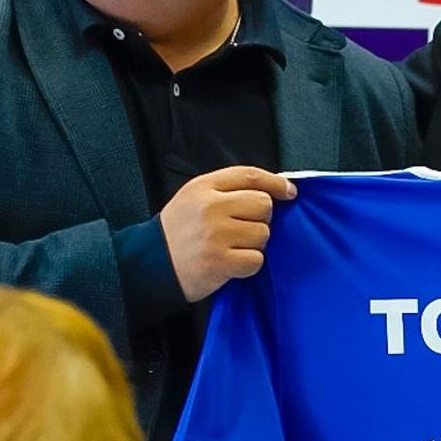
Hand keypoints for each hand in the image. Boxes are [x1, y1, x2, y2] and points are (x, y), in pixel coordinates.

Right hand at [158, 166, 295, 301]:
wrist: (150, 264)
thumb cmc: (177, 232)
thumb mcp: (193, 198)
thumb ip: (227, 190)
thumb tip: (272, 190)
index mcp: (203, 187)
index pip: (250, 176)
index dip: (275, 183)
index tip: (289, 192)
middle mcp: (210, 207)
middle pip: (262, 205)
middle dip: (261, 218)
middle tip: (243, 229)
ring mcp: (215, 235)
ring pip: (262, 234)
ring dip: (254, 244)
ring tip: (232, 247)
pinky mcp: (219, 262)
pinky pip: (256, 260)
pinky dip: (248, 264)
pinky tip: (231, 264)